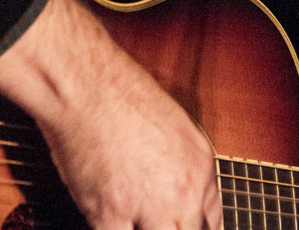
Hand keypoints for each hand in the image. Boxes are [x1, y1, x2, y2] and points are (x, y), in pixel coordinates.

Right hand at [0, 0, 220, 229]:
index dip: (191, 225)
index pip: (211, 220)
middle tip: (148, 220)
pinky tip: (106, 217)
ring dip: (143, 229)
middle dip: (171, 228)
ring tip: (129, 218)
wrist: (87, 84)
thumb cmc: (121, 94)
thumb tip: (178, 194)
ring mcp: (148, 206)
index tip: (178, 223)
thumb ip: (183, 167)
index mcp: (201, 166)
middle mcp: (183, 190)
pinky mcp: (110, 213)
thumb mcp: (174, 128)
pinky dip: (111, 229)